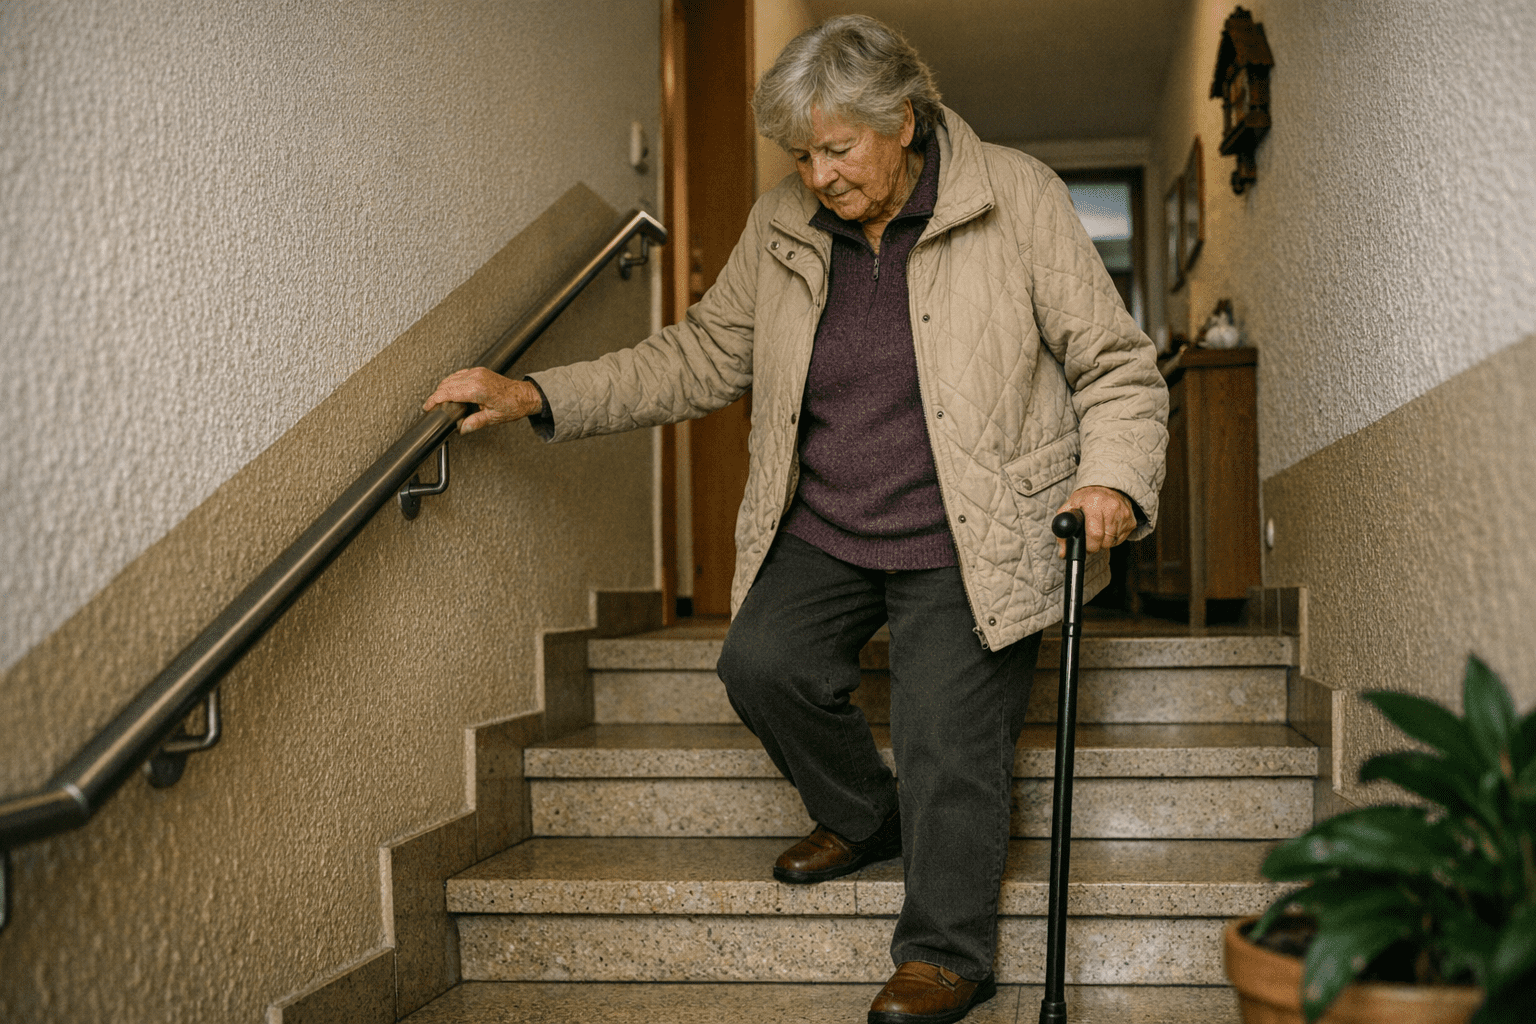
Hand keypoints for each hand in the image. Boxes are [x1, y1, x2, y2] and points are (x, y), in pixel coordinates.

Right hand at [422, 368, 542, 433]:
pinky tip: (451, 391)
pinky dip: (452, 382)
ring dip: (443, 388)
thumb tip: (461, 428)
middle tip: (433, 407)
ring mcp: (477, 372)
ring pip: (451, 378)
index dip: (434, 399)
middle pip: (447, 384)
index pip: (449, 392)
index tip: (427, 406)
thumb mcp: (493, 418)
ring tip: (440, 401)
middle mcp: (476, 378)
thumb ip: (474, 423)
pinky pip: (459, 374)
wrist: (524, 395)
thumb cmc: (513, 405)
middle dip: (437, 395)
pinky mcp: (479, 371)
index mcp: (478, 389)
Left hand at [1055, 485, 1135, 557]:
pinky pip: (1121, 540)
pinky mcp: (1131, 520)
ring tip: (1099, 528)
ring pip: (1112, 542)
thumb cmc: (1086, 500)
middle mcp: (1111, 506)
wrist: (1107, 488)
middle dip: (1095, 545)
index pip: (1095, 534)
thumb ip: (1064, 530)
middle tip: (1090, 537)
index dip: (1088, 544)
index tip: (1085, 544)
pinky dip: (1113, 538)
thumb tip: (1063, 553)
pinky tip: (1108, 527)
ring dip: (1104, 541)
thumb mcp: (1070, 508)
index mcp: (1093, 502)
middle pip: (1105, 541)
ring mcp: (1124, 514)